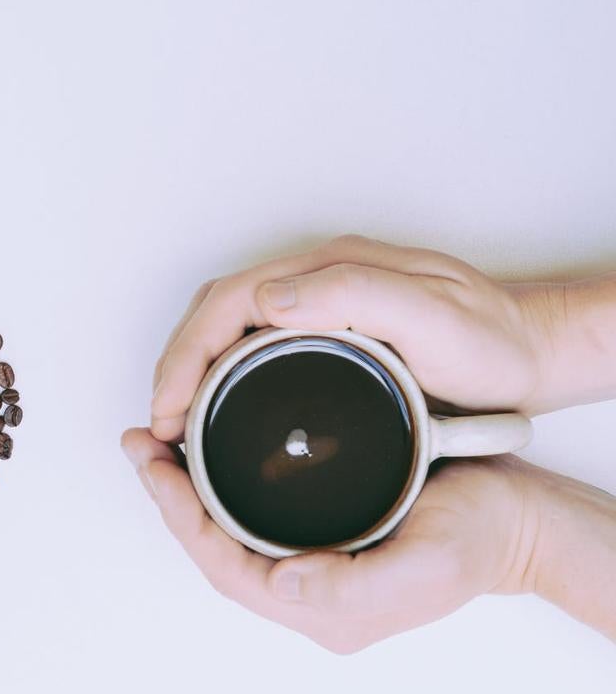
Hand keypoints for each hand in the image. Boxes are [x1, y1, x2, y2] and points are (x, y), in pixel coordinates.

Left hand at [121, 428, 538, 653]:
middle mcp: (307, 592)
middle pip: (214, 549)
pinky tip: (201, 453)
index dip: (183, 520)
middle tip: (139, 445)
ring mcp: (310, 564)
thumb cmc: (480, 539)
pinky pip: (250, 516)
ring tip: (155, 444)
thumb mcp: (427, 564)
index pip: (226, 567)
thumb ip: (354, 585)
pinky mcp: (319, 534)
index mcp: (323, 608)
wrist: (519, 520)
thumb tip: (285, 584)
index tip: (156, 469)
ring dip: (186, 490)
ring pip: (226, 531)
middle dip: (169, 499)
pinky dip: (216, 484)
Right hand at [150, 234, 559, 440]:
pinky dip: (219, 377)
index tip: (169, 406)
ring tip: (176, 420)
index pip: (228, 302)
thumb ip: (353, 294)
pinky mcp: (326, 333)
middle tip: (160, 423)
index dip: (186, 354)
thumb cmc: (491, 344)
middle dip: (175, 365)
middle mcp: (317, 282)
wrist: (532, 355)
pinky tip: (217, 407)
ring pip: (229, 331)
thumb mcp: (431, 317)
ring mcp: (319, 306)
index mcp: (330, 271)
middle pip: (216, 313)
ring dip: (192, 371)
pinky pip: (252, 347)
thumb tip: (267, 298)